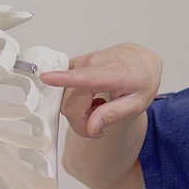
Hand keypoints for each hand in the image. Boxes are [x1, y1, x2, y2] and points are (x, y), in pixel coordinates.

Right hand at [40, 43, 161, 137]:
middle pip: (71, 103)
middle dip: (81, 122)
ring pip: (66, 98)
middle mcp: (93, 63)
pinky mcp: (76, 62)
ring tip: (99, 107)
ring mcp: (82, 61)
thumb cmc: (142, 81)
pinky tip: (91, 99)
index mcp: (111, 74)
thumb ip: (113, 115)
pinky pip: (66, 88)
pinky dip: (75, 99)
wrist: (143, 59)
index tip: (45, 78)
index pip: (84, 78)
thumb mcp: (137, 104)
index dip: (62, 79)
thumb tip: (91, 128)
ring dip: (78, 110)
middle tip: (99, 129)